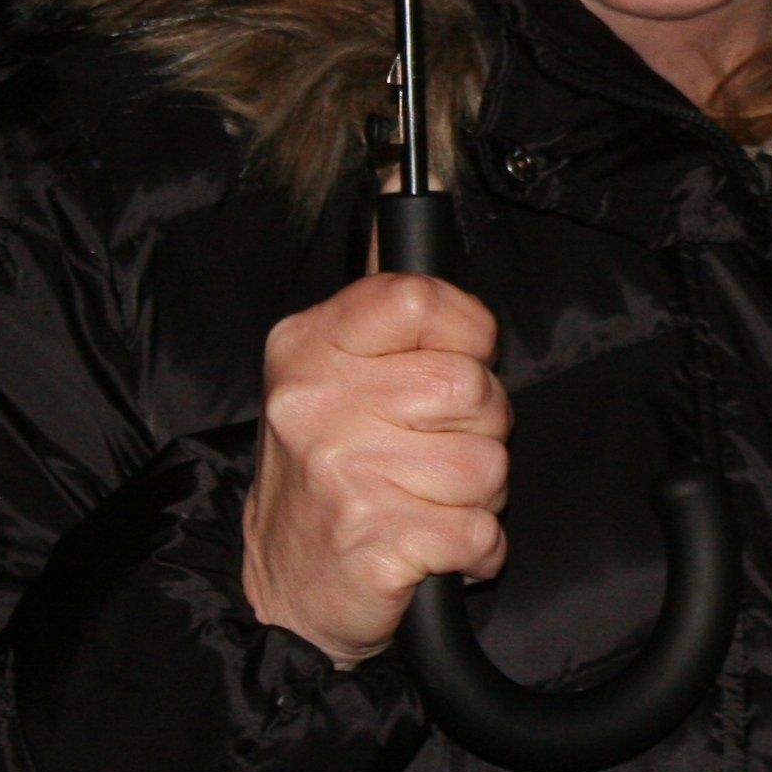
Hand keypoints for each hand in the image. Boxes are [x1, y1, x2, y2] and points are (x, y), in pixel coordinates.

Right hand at [241, 271, 510, 667]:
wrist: (285, 591)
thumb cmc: (328, 475)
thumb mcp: (334, 372)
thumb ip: (387, 302)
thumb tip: (409, 180)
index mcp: (311, 346)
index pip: (419, 298)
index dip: (466, 333)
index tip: (457, 360)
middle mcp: (318, 401)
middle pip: (472, 387)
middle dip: (479, 428)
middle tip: (433, 452)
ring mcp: (343, 471)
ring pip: (487, 464)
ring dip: (477, 496)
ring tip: (426, 501)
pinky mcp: (374, 539)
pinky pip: (480, 532)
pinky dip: (474, 550)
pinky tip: (432, 546)